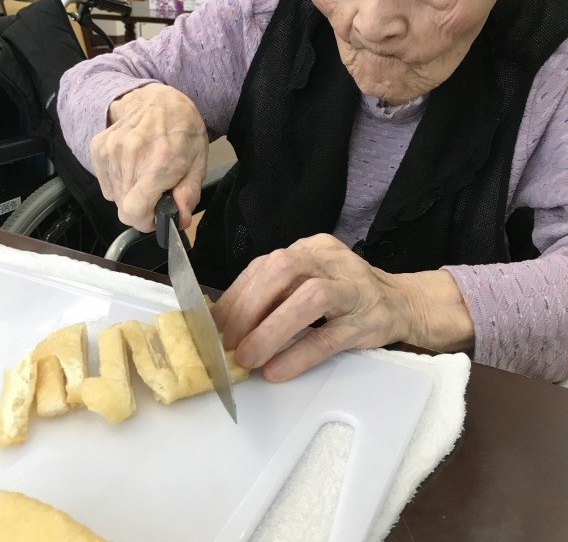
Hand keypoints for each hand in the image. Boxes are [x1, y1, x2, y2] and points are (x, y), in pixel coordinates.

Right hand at [90, 83, 207, 230]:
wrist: (158, 101)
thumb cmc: (183, 131)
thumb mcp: (198, 162)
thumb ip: (189, 193)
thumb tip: (180, 219)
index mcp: (159, 161)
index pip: (135, 210)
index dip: (146, 221)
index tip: (156, 216)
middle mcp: (130, 155)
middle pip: (124, 208)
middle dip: (141, 207)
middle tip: (156, 191)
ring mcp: (111, 150)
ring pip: (114, 197)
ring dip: (130, 193)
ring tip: (145, 173)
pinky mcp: (98, 148)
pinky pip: (106, 184)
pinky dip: (119, 182)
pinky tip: (132, 165)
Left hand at [212, 233, 473, 381]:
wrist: (403, 304)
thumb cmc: (345, 296)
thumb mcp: (310, 282)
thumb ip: (276, 293)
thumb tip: (225, 323)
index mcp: (311, 248)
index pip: (266, 264)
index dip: (236, 294)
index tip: (214, 325)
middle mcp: (331, 260)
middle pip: (283, 271)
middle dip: (248, 307)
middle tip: (226, 342)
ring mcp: (353, 288)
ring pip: (310, 299)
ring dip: (272, 329)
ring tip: (248, 358)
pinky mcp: (368, 320)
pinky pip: (330, 336)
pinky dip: (300, 354)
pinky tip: (277, 371)